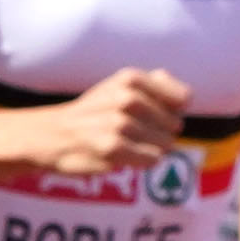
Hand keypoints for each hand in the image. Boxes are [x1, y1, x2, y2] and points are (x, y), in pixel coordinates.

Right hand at [36, 67, 187, 175]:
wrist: (53, 135)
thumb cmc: (96, 113)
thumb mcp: (120, 88)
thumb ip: (156, 86)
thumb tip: (186, 95)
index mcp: (130, 79)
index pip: (183, 98)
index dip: (176, 111)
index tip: (158, 115)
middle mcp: (125, 97)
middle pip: (175, 124)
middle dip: (163, 133)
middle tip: (138, 133)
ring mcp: (118, 122)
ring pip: (165, 143)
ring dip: (153, 149)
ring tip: (130, 144)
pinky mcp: (112, 147)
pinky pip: (151, 159)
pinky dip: (145, 161)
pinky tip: (129, 156)